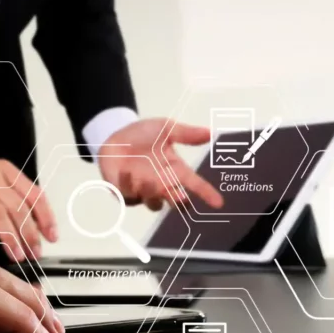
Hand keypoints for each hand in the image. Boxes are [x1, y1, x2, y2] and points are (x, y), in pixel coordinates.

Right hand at [0, 142, 56, 260]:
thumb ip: (10, 194)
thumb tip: (32, 226)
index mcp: (5, 171)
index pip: (34, 194)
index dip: (46, 217)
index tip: (52, 237)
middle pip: (17, 207)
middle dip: (29, 234)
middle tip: (35, 253)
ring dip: (9, 237)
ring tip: (16, 255)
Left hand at [99, 118, 223, 210]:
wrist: (115, 134)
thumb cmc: (142, 134)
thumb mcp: (166, 129)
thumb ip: (186, 134)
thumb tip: (210, 132)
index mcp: (174, 170)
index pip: (193, 183)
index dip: (206, 193)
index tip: (218, 202)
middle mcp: (161, 184)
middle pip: (175, 201)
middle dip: (178, 201)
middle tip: (181, 196)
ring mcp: (143, 191)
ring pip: (153, 203)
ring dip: (153, 193)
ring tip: (149, 179)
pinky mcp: (124, 192)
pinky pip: (128, 196)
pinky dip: (128, 184)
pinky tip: (127, 171)